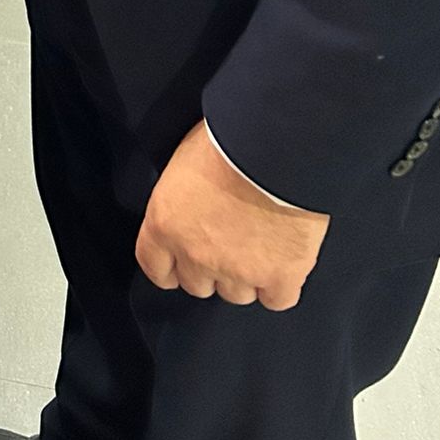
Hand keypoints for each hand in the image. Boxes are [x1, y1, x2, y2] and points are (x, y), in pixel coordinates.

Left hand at [136, 121, 329, 309]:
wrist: (273, 149)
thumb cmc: (226, 140)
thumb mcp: (183, 163)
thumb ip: (180, 200)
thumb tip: (189, 205)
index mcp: (165, 223)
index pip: (154, 266)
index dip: (168, 268)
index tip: (178, 266)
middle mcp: (197, 255)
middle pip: (197, 285)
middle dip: (209, 269)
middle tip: (227, 244)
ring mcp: (239, 271)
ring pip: (237, 294)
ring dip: (245, 277)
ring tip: (259, 247)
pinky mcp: (279, 277)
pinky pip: (276, 299)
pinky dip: (280, 286)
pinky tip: (284, 266)